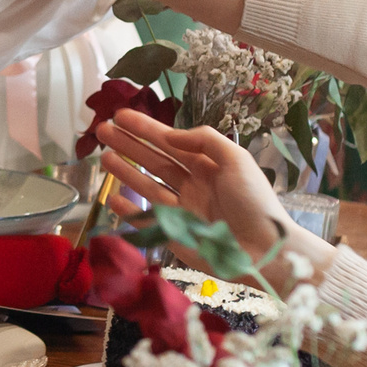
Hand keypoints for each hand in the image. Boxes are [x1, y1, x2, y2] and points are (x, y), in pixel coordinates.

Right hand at [90, 110, 326, 279]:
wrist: (264, 250)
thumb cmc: (254, 202)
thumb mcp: (236, 160)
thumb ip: (204, 141)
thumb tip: (171, 135)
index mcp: (208, 166)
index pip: (170, 142)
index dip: (146, 129)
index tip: (121, 116)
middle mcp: (192, 185)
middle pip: (154, 161)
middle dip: (129, 145)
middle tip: (102, 130)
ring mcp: (182, 211)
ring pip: (147, 186)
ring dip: (125, 171)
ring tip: (103, 156)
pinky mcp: (174, 236)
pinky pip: (146, 221)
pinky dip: (128, 212)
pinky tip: (111, 199)